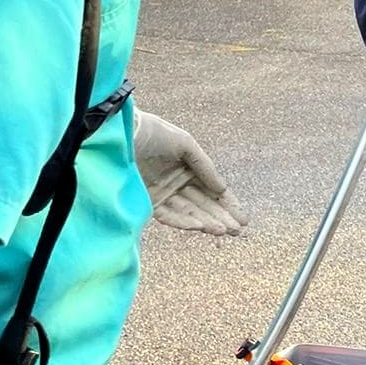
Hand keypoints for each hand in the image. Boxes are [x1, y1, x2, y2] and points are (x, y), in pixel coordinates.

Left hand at [134, 110, 246, 234]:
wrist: (123, 133)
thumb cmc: (154, 133)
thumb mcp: (186, 144)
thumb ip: (205, 166)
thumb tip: (223, 189)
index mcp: (190, 168)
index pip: (213, 190)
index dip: (228, 204)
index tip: (243, 218)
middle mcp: (179, 183)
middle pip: (204, 204)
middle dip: (222, 217)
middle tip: (238, 230)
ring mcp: (164, 194)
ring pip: (190, 212)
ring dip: (207, 222)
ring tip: (223, 230)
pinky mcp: (148, 201)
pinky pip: (169, 215)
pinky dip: (184, 221)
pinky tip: (200, 226)